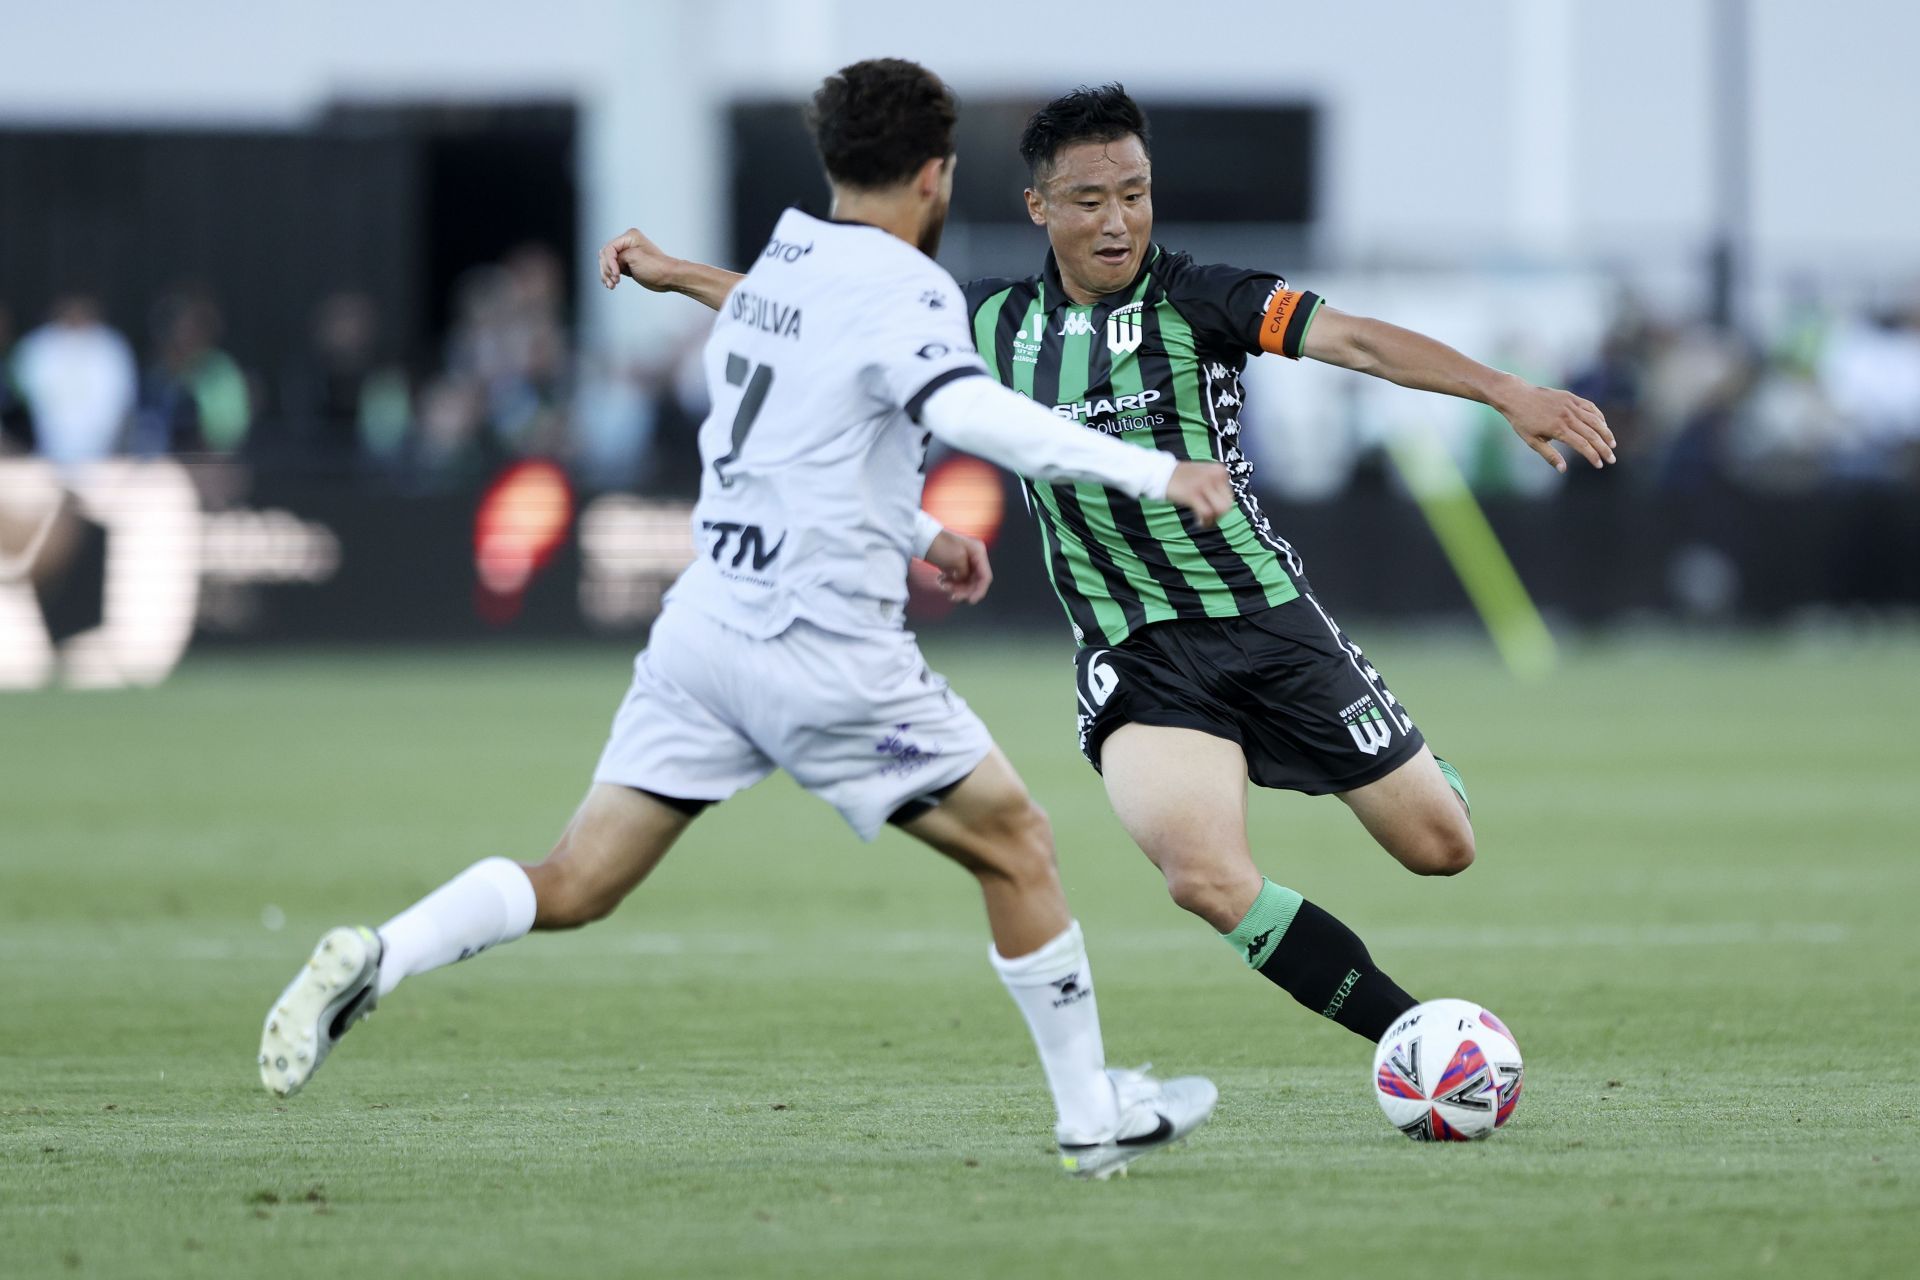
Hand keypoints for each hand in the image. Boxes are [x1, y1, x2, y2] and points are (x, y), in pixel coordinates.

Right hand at [598, 227, 679, 292]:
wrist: (669, 278)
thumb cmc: (657, 267)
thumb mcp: (635, 258)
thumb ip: (618, 257)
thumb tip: (611, 262)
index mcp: (630, 237)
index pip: (609, 249)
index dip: (610, 263)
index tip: (617, 274)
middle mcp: (626, 243)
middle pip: (605, 256)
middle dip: (607, 270)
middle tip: (614, 281)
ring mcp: (626, 254)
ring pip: (607, 263)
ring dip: (606, 275)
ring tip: (612, 285)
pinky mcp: (626, 264)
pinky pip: (612, 269)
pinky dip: (609, 277)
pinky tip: (611, 284)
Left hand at [923, 529, 992, 603]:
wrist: (921, 538)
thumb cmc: (939, 545)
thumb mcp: (957, 559)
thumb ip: (966, 574)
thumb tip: (964, 580)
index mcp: (978, 552)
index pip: (985, 576)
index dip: (980, 590)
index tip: (970, 601)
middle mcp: (974, 556)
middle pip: (975, 582)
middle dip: (964, 591)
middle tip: (952, 595)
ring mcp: (963, 561)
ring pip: (965, 582)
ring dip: (956, 588)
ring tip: (943, 585)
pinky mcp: (953, 565)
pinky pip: (956, 580)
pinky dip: (950, 583)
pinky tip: (940, 580)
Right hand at [1164, 461, 1233, 527]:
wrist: (1161, 472)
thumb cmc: (1182, 477)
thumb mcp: (1205, 475)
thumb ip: (1216, 486)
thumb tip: (1225, 507)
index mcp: (1219, 470)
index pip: (1230, 496)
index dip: (1223, 507)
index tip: (1211, 511)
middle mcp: (1215, 476)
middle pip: (1227, 504)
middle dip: (1219, 515)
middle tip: (1207, 517)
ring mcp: (1204, 484)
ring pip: (1220, 510)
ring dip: (1212, 519)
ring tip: (1203, 520)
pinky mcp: (1193, 494)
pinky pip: (1207, 513)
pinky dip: (1204, 522)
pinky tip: (1198, 522)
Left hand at [1495, 379, 1616, 471]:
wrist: (1517, 396)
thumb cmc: (1522, 422)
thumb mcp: (1532, 441)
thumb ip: (1549, 455)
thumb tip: (1563, 469)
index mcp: (1558, 430)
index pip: (1583, 446)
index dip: (1593, 456)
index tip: (1599, 465)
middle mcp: (1567, 417)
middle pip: (1592, 435)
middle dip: (1604, 448)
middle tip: (1612, 459)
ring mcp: (1570, 405)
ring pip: (1595, 420)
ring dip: (1606, 433)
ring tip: (1612, 444)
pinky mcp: (1571, 397)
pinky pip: (1590, 407)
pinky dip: (1599, 417)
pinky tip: (1603, 425)